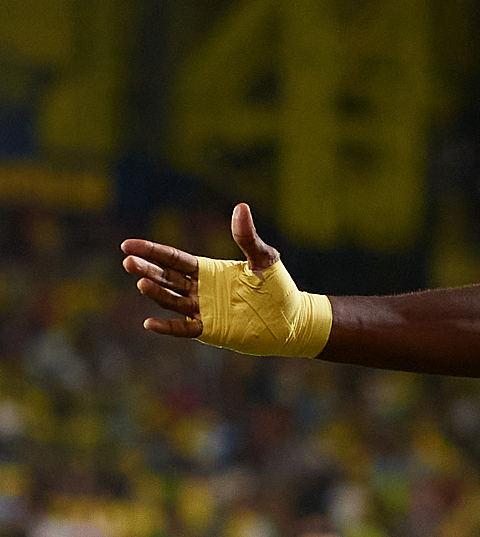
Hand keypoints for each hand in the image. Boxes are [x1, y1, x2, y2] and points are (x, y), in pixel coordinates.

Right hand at [120, 203, 280, 338]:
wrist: (294, 319)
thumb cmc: (279, 288)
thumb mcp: (264, 259)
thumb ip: (248, 237)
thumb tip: (241, 207)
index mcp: (208, 270)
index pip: (173, 259)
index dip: (151, 251)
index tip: (128, 245)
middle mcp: (201, 289)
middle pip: (166, 277)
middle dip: (147, 269)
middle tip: (128, 262)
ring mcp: (203, 310)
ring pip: (172, 300)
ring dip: (156, 292)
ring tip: (142, 283)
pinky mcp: (211, 330)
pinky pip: (184, 328)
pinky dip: (167, 327)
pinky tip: (149, 323)